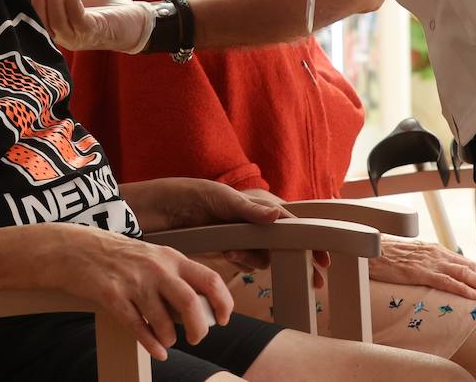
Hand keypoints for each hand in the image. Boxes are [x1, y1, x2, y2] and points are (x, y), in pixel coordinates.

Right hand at [31, 0, 154, 52]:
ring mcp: (77, 38)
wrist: (134, 19)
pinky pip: (77, 17)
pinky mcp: (92, 32)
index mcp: (57, 29)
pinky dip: (71, 0)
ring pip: (57, 21)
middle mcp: (64, 38)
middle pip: (42, 22)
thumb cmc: (104, 7)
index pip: (35, 19)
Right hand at [60, 230, 232, 360]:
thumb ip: (175, 276)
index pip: (210, 279)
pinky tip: (158, 352)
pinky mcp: (112, 296)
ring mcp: (133, 282)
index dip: (222, 303)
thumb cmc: (117, 255)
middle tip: (197, 338)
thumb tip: (200, 306)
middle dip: (199, 328)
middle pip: (190, 303)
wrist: (75, 248)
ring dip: (170, 338)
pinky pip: (137, 327)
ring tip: (168, 340)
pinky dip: (151, 344)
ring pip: (163, 321)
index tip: (223, 319)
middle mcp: (156, 268)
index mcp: (170, 257)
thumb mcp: (152, 256)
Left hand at [127, 179, 329, 288]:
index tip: (325, 256)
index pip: (291, 218)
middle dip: (298, 257)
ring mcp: (238, 235)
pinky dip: (241, 260)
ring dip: (256, 256)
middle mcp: (250, 218)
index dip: (310, 236)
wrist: (150, 213)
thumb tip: (279, 217)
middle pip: (284, 240)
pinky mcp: (224, 249)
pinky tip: (227, 254)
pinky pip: (244, 261)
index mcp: (254, 200)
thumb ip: (248, 209)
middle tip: (315, 281)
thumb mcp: (216, 198)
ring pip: (264, 254)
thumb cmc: (183, 195)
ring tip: (233, 250)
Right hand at [368, 238, 475, 299]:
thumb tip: (437, 273)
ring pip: (462, 272)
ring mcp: (429, 262)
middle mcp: (435, 253)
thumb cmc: (386, 255)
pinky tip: (473, 296)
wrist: (369, 250)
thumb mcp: (411, 256)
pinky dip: (462, 289)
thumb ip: (426, 262)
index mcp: (434, 249)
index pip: (463, 261)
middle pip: (467, 265)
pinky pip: (446, 281)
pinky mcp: (420, 272)